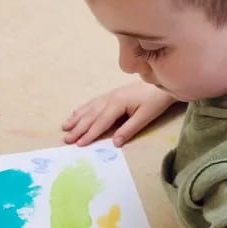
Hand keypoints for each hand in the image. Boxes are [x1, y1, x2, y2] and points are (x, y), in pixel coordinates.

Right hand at [62, 81, 176, 146]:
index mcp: (117, 103)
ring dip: (76, 118)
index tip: (78, 144)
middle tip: (66, 139)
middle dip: (78, 128)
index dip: (89, 134)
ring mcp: (109, 95)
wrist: (161, 84)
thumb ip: (129, 129)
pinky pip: (92, 103)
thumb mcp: (145, 116)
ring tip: (65, 127)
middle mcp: (109, 98)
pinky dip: (82, 109)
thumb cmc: (155, 100)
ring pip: (89, 108)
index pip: (100, 122)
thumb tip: (115, 143)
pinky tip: (76, 113)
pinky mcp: (111, 95)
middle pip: (91, 115)